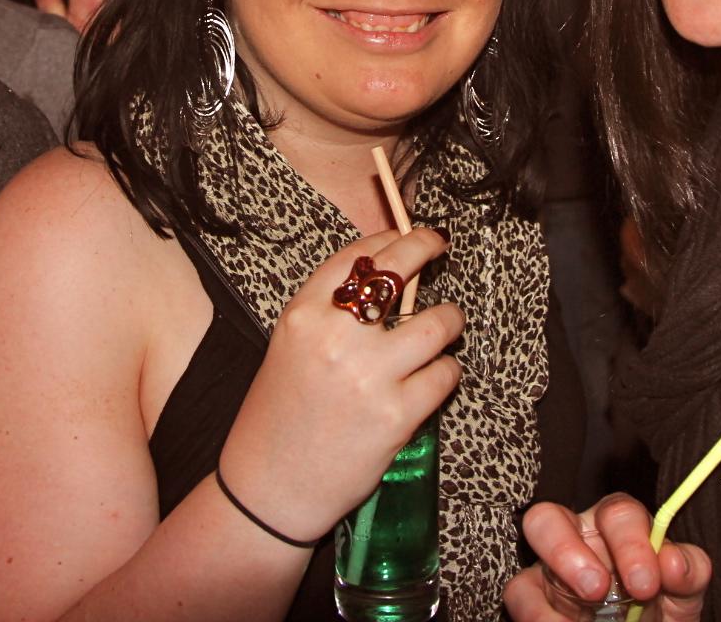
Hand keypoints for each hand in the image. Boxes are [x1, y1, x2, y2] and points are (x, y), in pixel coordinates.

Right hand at [215, 228, 461, 542]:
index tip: (406, 235)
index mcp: (302, 315)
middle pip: (396, 268)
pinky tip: (434, 377)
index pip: (356, 255)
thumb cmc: (279, 416)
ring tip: (447, 324)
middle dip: (425, 246)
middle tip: (438, 244)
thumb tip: (387, 280)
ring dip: (450, 319)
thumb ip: (330, 314)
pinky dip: (446, 372)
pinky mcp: (397, 415)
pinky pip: (445, 375)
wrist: (269, 486)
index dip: (389, 237)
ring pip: (438, 322)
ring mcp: (369, 375)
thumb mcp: (291, 349)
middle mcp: (335, 337)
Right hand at [504, 495, 711, 621]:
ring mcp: (550, 565)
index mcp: (620, 528)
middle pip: (552, 516)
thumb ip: (688, 572)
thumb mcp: (682, 594)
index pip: (618, 513)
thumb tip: (673, 562)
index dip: (630, 543)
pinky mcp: (532, 594)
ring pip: (528, 548)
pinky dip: (537, 614)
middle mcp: (579, 538)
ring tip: (577, 615)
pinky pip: (519, 592)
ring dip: (548, 577)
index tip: (646, 584)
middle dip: (567, 550)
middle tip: (595, 590)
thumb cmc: (661, 607)